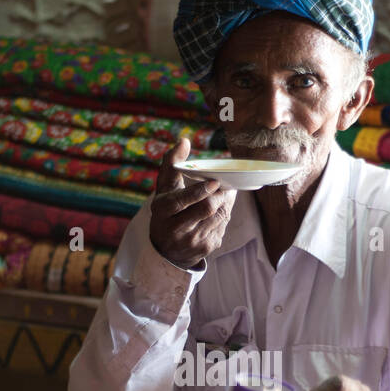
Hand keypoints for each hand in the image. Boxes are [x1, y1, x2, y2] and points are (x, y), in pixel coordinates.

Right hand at [149, 137, 236, 268]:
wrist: (167, 249)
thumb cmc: (167, 210)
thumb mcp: (164, 189)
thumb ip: (171, 164)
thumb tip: (184, 141)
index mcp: (162, 211)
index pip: (182, 201)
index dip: (199, 191)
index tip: (214, 182)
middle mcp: (176, 229)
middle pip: (206, 208)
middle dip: (219, 194)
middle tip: (226, 184)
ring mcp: (192, 241)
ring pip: (219, 216)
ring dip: (226, 202)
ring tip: (225, 192)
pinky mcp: (206, 248)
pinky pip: (223, 226)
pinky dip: (225, 213)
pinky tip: (221, 209)